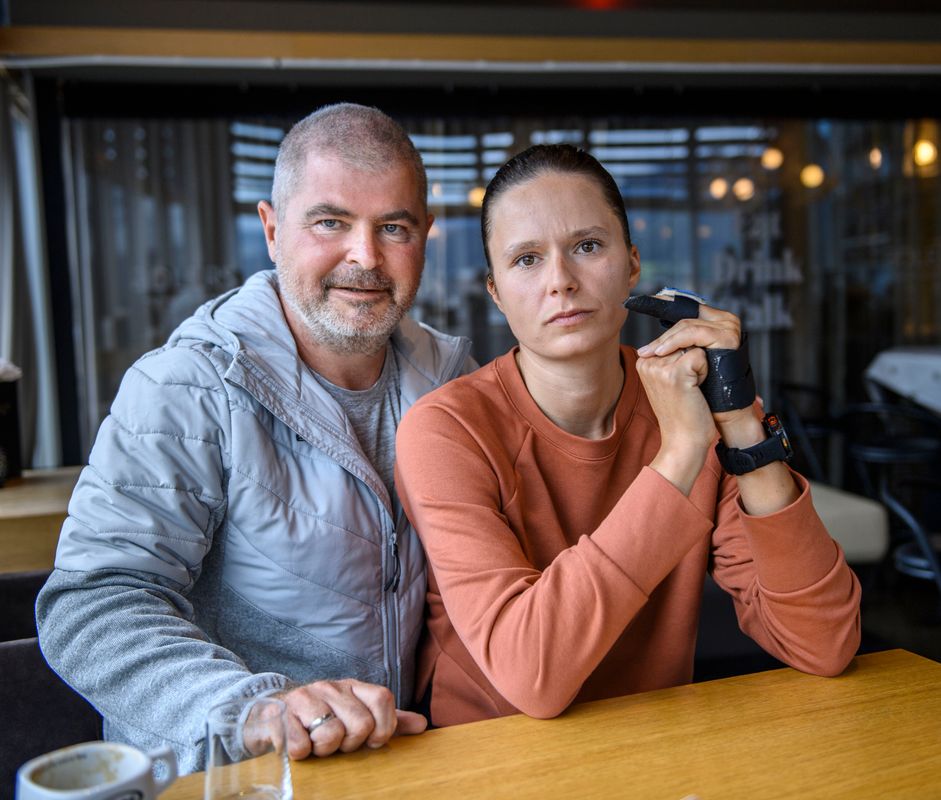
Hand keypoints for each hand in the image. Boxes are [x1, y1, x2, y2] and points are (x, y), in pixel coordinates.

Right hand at [273, 678, 426, 758]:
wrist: (272, 715)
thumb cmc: (321, 719)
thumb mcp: (357, 717)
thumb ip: (388, 720)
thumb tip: (422, 724)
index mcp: (353, 687)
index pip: (383, 699)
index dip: (383, 727)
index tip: (370, 740)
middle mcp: (331, 686)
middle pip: (360, 724)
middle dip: (350, 744)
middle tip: (336, 742)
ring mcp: (305, 697)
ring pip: (331, 734)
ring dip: (325, 749)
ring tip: (317, 743)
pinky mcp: (280, 715)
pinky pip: (301, 746)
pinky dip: (301, 753)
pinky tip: (298, 744)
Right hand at [634, 300, 742, 491]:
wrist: (683, 441)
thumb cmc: (682, 413)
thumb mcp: (670, 380)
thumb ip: (672, 357)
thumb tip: (689, 334)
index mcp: (643, 361)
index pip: (675, 341)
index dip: (686, 359)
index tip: (680, 384)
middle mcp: (647, 361)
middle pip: (684, 341)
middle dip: (693, 361)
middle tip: (685, 390)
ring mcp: (659, 366)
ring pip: (694, 346)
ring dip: (699, 367)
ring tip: (689, 390)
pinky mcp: (676, 372)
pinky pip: (701, 355)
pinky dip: (705, 372)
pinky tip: (695, 390)